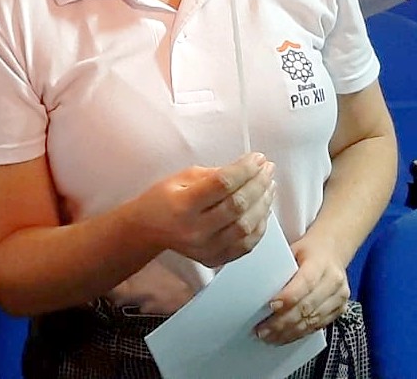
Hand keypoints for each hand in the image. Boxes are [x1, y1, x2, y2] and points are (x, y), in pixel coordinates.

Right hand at [135, 153, 275, 268]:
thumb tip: (247, 170)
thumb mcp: (182, 177)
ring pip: (247, 227)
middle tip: (267, 169)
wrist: (147, 230)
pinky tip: (264, 209)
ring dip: (264, 203)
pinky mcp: (215, 259)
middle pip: (238, 206)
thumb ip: (214, 174)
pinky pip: (247, 245)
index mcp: (183, 205)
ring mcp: (206, 248)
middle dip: (259, 183)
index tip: (257, 158)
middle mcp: (195, 230)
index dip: (245, 169)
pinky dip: (260, 226)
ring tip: (269, 186)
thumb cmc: (163, 199)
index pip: (223, 184)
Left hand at [254, 233, 349, 344]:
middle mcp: (333, 281)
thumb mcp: (294, 249)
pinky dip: (299, 333)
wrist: (333, 250)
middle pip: (307, 306)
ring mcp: (339, 297)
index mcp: (321, 263)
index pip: (305, 283)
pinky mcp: (340, 309)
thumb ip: (281, 267)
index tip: (270, 306)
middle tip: (262, 329)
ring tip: (269, 337)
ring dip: (289, 332)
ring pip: (312, 320)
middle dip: (282, 321)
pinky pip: (318, 326)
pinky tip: (284, 337)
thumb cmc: (309, 250)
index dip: (288, 297)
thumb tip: (257, 287)